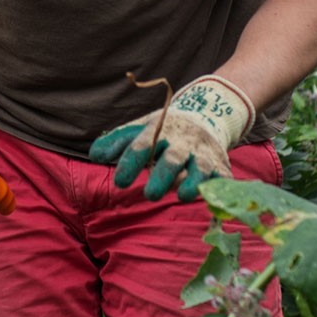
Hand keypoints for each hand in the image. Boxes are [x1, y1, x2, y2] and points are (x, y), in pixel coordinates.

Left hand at [90, 75, 255, 202]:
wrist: (207, 115)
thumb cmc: (165, 130)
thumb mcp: (141, 129)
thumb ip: (117, 141)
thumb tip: (94, 155)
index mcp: (159, 130)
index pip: (143, 144)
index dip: (131, 161)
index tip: (120, 182)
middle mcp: (182, 141)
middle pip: (173, 158)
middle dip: (163, 175)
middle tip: (150, 195)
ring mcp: (203, 153)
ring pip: (200, 167)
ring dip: (193, 182)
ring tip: (183, 196)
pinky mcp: (220, 165)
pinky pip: (222, 178)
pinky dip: (219, 188)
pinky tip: (213, 201)